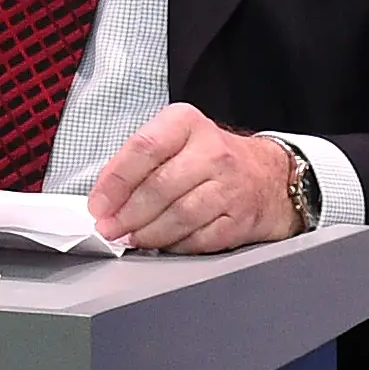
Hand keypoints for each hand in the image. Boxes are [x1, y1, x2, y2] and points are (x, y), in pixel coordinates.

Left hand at [87, 104, 304, 251]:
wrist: (270, 176)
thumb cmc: (210, 158)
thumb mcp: (174, 141)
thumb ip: (137, 162)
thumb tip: (104, 197)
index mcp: (186, 123)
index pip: (143, 149)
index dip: (115, 181)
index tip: (98, 205)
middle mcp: (212, 151)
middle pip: (159, 187)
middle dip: (127, 214)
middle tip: (109, 228)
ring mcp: (231, 186)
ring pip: (179, 216)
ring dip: (148, 233)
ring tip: (131, 238)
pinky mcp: (242, 219)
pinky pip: (200, 238)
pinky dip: (175, 245)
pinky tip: (162, 244)